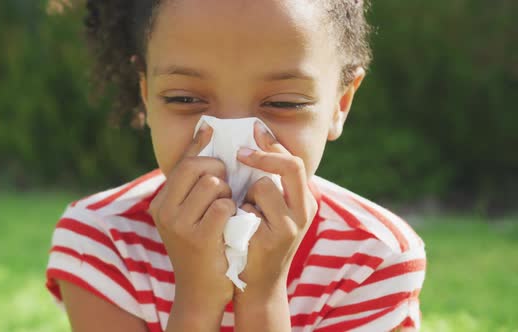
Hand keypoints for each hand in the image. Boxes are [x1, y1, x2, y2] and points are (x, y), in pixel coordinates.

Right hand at [149, 123, 234, 307]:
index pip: (182, 162)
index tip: (213, 128)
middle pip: (196, 166)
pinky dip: (234, 211)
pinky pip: (224, 205)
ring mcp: (179, 224)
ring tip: (227, 209)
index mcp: (161, 202)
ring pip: (213, 183)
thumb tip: (206, 131)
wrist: (200, 291)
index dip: (202, 146)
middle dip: (218, 170)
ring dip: (227, 193)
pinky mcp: (198, 237)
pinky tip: (232, 223)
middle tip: (226, 186)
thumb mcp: (187, 215)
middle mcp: (164, 210)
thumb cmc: (200, 247)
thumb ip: (193, 181)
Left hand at [234, 122, 318, 297]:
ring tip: (245, 213)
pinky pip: (250, 208)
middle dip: (264, 154)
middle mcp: (305, 211)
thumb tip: (253, 144)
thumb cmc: (258, 241)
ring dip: (247, 194)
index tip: (254, 129)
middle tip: (240, 152)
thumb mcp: (271, 212)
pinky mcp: (274, 238)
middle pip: (292, 165)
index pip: (294, 160)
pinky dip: (240, 213)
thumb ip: (270, 184)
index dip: (273, 143)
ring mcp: (291, 225)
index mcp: (305, 201)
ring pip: (264, 185)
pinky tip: (241, 229)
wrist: (258, 286)